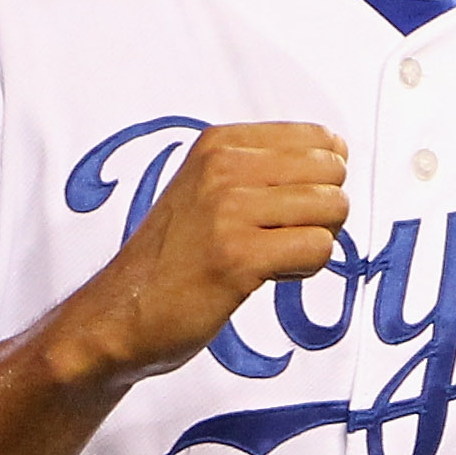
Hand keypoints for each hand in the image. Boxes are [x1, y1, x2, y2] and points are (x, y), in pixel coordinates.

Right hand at [60, 124, 347, 383]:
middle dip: (323, 210)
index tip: (287, 206)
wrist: (117, 316)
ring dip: (314, 241)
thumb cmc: (172, 257)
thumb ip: (264, 167)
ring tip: (271, 257)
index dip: (320, 179)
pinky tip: (267, 276)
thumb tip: (338, 156)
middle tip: (283, 236)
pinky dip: (304, 269)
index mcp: (220, 143)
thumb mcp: (207, 186)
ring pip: (332, 208)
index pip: (320, 138)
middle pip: (333, 172)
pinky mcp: (238, 257)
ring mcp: (229, 210)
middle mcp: (223, 166)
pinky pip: (318, 249)